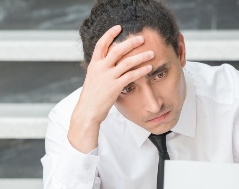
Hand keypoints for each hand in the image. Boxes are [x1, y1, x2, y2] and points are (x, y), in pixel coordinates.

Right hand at [68, 25, 154, 152]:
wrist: (87, 111)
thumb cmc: (91, 97)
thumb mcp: (93, 79)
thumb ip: (100, 70)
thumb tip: (109, 64)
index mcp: (94, 65)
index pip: (101, 44)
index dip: (109, 34)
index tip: (118, 27)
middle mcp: (100, 68)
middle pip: (117, 49)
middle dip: (131, 42)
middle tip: (141, 38)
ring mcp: (107, 77)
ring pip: (127, 62)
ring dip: (141, 56)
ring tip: (151, 53)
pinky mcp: (115, 87)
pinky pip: (131, 76)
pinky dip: (141, 70)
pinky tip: (149, 68)